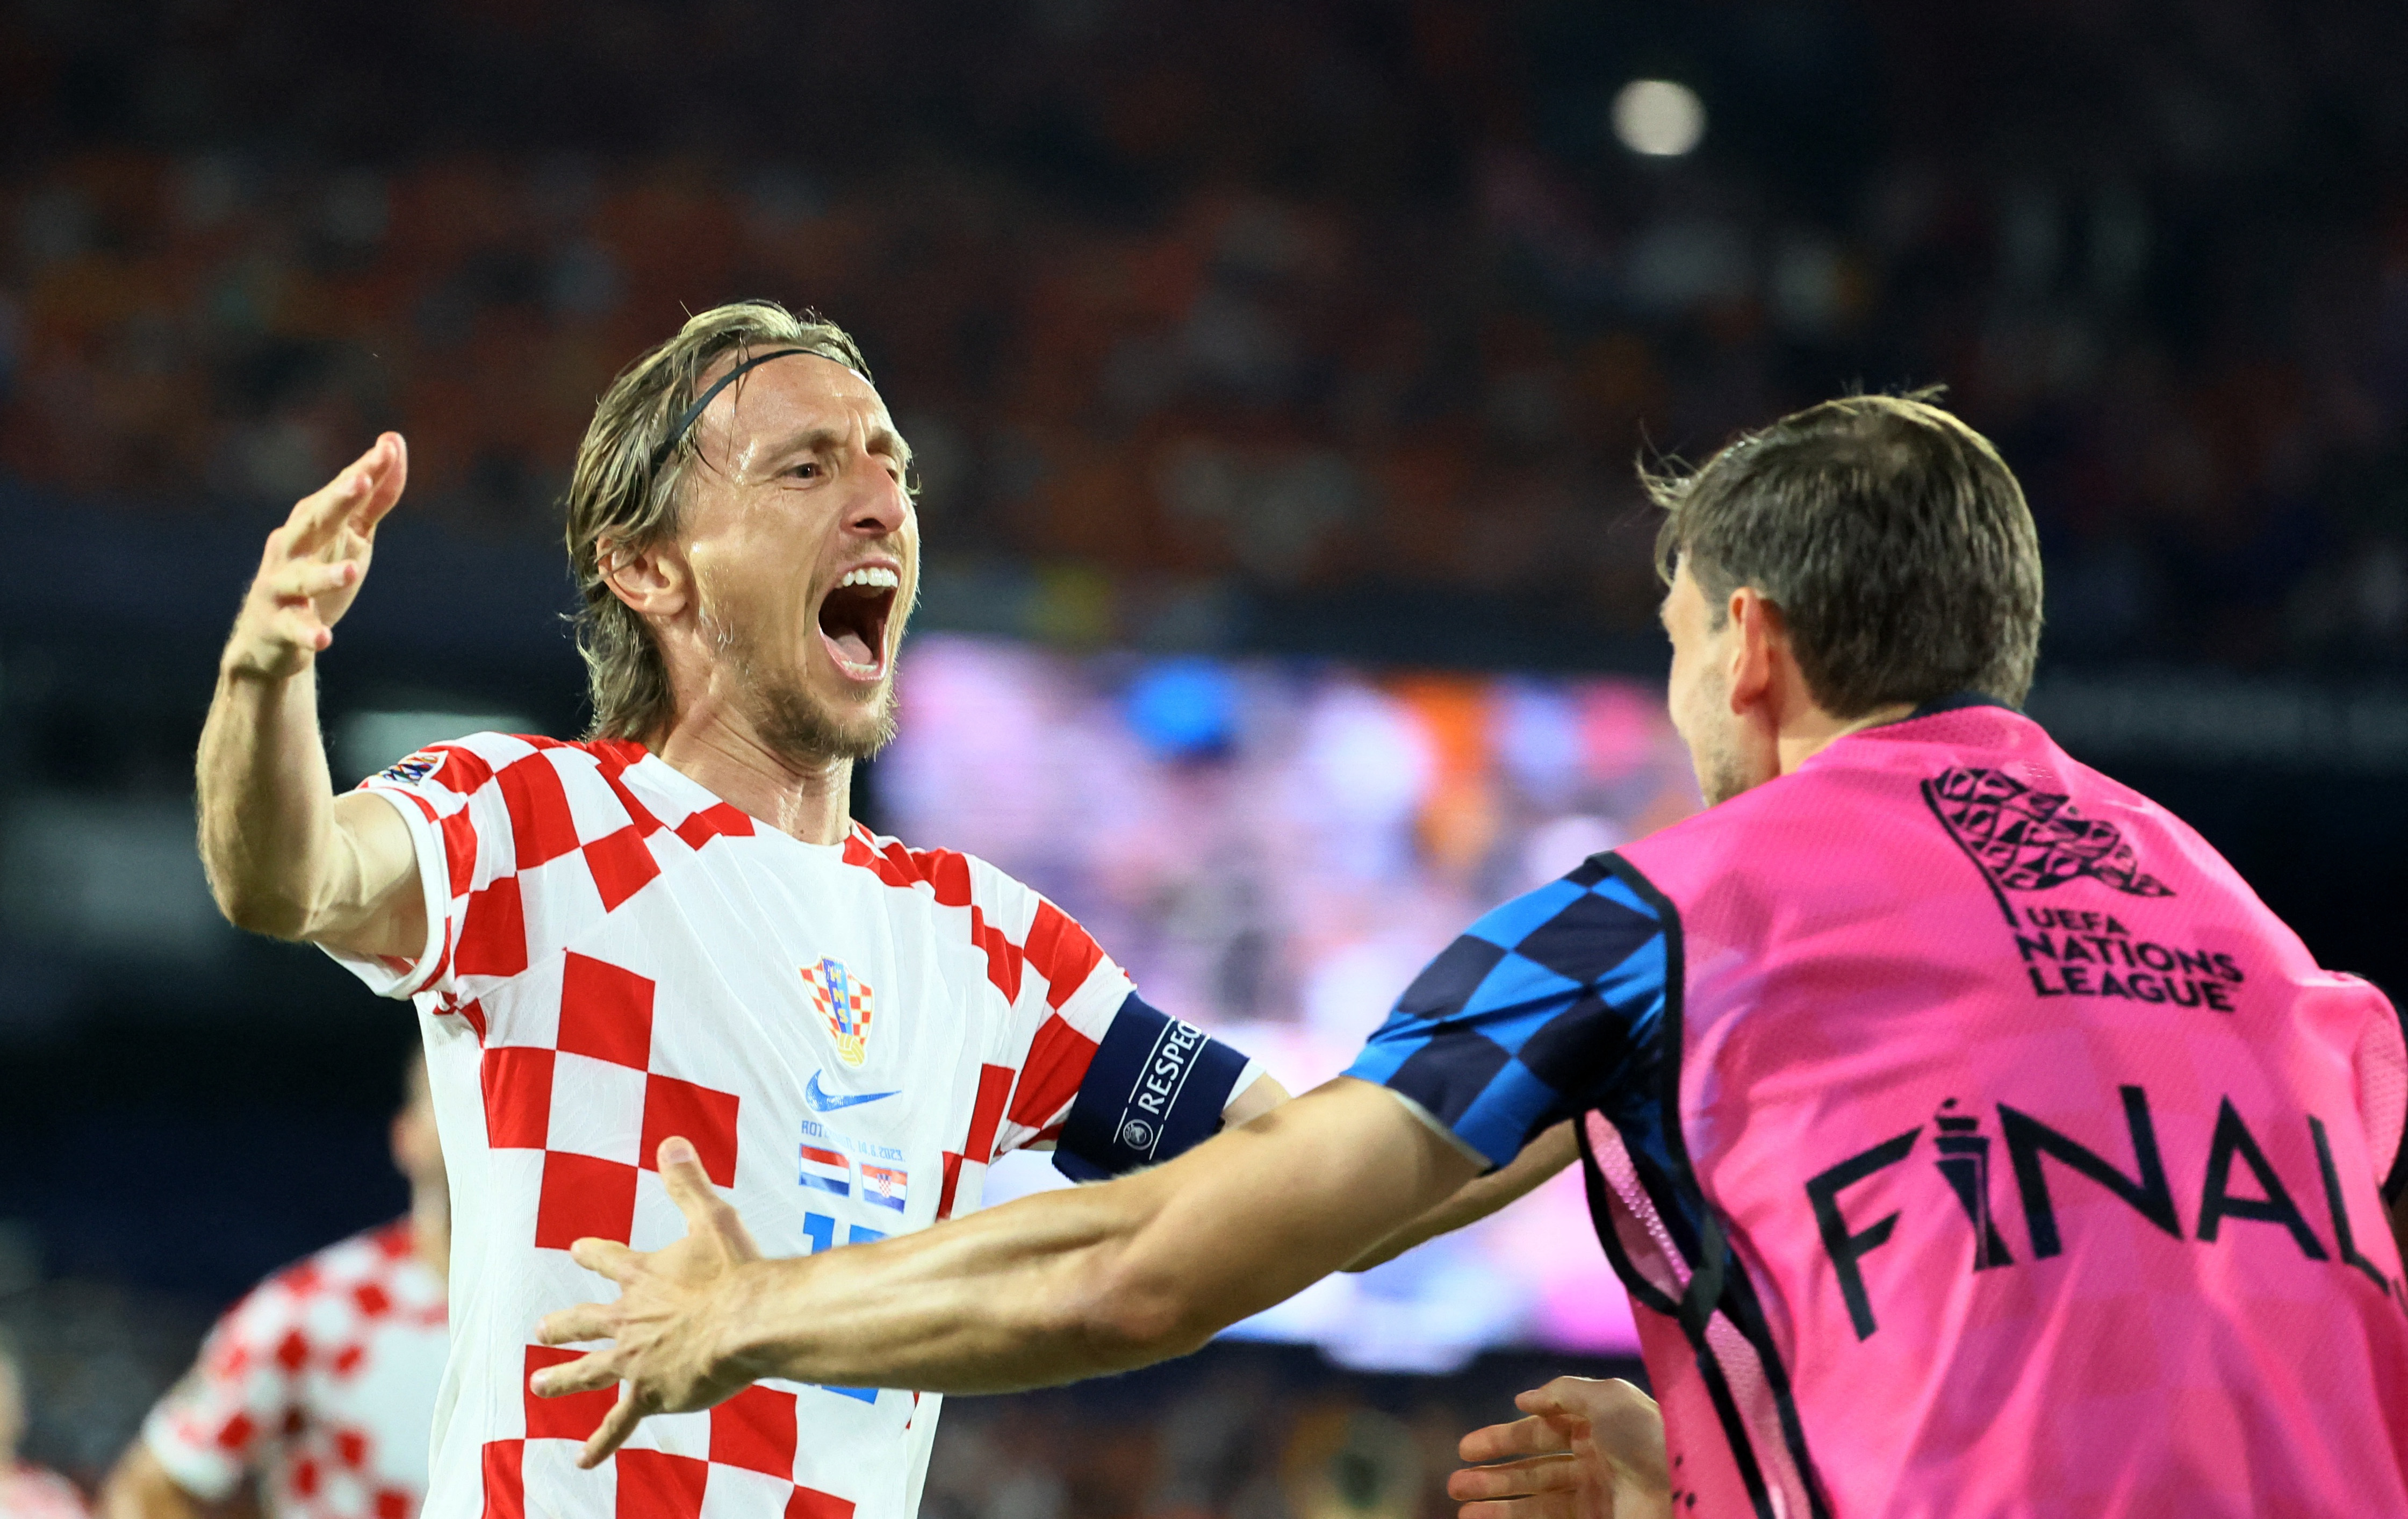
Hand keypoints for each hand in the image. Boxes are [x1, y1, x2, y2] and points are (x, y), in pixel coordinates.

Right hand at [221, 433, 407, 679]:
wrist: (269, 638)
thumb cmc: (315, 574)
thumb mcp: (350, 537)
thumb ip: (373, 499)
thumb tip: (393, 443)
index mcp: (311, 524)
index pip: (340, 493)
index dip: (364, 471)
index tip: (389, 448)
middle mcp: (291, 549)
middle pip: (314, 521)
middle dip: (336, 501)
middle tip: (360, 481)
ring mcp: (282, 588)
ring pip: (303, 578)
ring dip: (326, 575)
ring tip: (352, 571)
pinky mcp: (280, 626)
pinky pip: (295, 629)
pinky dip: (308, 633)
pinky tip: (324, 639)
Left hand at [532, 1138, 766, 1466]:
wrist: (746, 1323)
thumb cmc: (735, 1271)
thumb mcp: (712, 1218)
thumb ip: (688, 1183)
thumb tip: (669, 1140)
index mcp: (643, 1277)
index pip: (609, 1260)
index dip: (593, 1253)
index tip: (578, 1250)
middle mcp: (629, 1319)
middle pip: (585, 1321)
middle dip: (564, 1324)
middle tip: (541, 1329)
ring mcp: (635, 1360)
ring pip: (588, 1371)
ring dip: (562, 1378)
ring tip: (539, 1385)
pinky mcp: (649, 1394)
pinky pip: (618, 1424)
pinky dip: (600, 1444)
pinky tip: (583, 1462)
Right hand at [1448, 1376, 1669, 1518]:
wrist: (1685, 1489)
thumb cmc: (1648, 1437)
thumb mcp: (1607, 1396)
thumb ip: (1563, 1391)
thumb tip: (1525, 1398)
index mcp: (1597, 1427)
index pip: (1540, 1432)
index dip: (1503, 1438)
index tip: (1467, 1448)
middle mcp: (1594, 1462)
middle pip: (1532, 1470)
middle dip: (1493, 1475)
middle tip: (1455, 1483)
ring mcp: (1596, 1498)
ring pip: (1536, 1501)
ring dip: (1497, 1504)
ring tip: (1462, 1509)